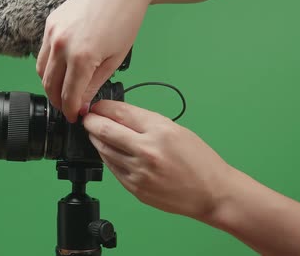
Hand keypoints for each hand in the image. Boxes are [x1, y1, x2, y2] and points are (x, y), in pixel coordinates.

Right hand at [36, 0, 158, 122]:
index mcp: (81, 57)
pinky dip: (49, 65)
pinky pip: (42, 52)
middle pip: (50, 86)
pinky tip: (62, 69)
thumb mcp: (114, 60)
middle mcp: (61, 45)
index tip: (75, 117)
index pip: (69, 96)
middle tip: (69, 108)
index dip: (71, 111)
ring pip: (41, 71)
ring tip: (64, 90)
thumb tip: (82, 105)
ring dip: (50, 85)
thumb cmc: (125, 21)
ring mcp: (52, 32)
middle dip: (59, 101)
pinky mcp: (50, 22)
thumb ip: (94, 86)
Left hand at [82, 100, 232, 219]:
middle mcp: (147, 150)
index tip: (96, 106)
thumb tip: (117, 114)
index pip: (119, 112)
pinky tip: (107, 150)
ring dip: (95, 139)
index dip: (102, 107)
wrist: (212, 193)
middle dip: (90, 121)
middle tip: (87, 118)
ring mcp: (139, 172)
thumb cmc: (199, 160)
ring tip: (94, 132)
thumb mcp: (175, 129)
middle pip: (104, 130)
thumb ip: (144, 121)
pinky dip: (106, 156)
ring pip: (103, 150)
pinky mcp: (134, 188)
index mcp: (159, 130)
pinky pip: (111, 168)